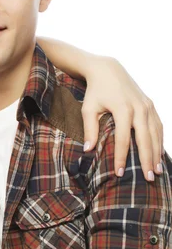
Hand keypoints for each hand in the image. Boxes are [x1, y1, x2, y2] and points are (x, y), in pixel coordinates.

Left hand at [82, 56, 162, 180]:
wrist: (108, 69)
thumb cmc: (95, 91)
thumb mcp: (88, 109)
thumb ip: (89, 129)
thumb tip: (88, 150)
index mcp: (123, 109)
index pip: (123, 139)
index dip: (121, 158)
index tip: (119, 174)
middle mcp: (139, 108)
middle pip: (145, 139)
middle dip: (147, 160)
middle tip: (149, 178)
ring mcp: (147, 106)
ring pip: (156, 133)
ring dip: (157, 153)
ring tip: (157, 171)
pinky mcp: (150, 104)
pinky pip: (158, 126)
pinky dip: (160, 141)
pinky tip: (159, 155)